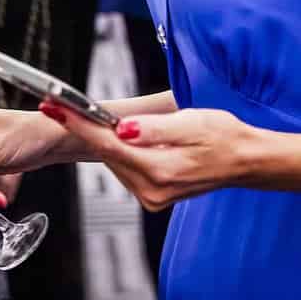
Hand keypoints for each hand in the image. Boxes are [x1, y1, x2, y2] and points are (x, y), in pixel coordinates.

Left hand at [48, 103, 262, 210]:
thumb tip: (123, 130)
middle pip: (106, 153)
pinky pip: (126, 168)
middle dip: (84, 128)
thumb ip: (154, 129)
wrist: (245, 160)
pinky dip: (120, 151)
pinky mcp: (154, 196)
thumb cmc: (224, 136)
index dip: (78, 124)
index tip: (55, 108)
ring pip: (114, 161)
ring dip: (103, 139)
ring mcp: (153, 196)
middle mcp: (153, 189)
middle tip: (61, 104)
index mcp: (160, 170)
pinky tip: (124, 136)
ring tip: (94, 116)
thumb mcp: (191, 122)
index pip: (108, 144)